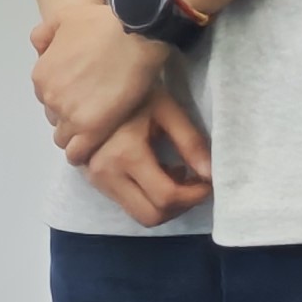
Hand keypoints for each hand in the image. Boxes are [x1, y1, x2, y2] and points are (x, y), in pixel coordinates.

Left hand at [31, 4, 166, 164]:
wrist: (134, 35)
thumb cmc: (101, 24)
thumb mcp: (62, 19)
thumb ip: (44, 36)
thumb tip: (41, 50)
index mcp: (41, 75)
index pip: (47, 98)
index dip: (65, 99)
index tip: (82, 99)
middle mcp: (50, 97)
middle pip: (56, 117)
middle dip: (71, 117)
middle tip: (93, 113)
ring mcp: (69, 114)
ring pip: (65, 138)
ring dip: (77, 137)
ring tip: (97, 131)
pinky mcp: (93, 128)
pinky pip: (78, 152)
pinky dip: (84, 152)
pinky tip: (96, 147)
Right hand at [82, 92, 212, 227]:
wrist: (90, 85)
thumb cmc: (134, 93)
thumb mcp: (167, 110)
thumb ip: (190, 143)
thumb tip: (211, 175)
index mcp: (124, 154)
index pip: (166, 197)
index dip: (194, 196)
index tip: (208, 182)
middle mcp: (104, 173)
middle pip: (150, 216)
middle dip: (179, 207)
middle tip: (194, 184)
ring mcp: (94, 178)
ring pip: (138, 213)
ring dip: (164, 203)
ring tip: (174, 174)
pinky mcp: (90, 178)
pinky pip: (126, 202)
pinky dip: (148, 196)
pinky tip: (156, 171)